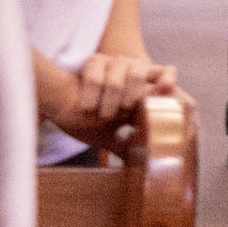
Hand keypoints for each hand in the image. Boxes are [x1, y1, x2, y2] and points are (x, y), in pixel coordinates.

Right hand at [43, 54, 176, 148]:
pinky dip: (91, 98)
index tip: (165, 95)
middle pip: (141, 73)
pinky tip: (87, 107)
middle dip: (132, 97)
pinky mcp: (93, 62)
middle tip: (121, 114)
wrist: (60, 104)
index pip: (167, 74)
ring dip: (111, 101)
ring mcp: (112, 63)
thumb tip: (142, 164)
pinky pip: (96, 79)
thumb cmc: (87, 120)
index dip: (168, 81)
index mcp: (142, 87)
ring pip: (121, 77)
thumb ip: (128, 143)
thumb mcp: (111, 135)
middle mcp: (131, 69)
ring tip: (103, 114)